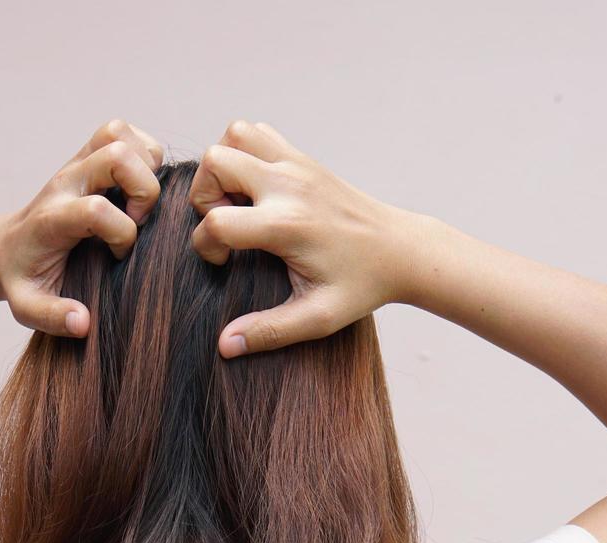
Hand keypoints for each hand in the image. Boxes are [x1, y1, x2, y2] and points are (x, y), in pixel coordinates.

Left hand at [0, 119, 163, 337]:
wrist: (5, 247)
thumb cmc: (24, 278)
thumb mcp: (27, 307)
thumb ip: (53, 316)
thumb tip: (83, 322)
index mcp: (53, 218)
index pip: (96, 209)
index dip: (122, 234)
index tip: (117, 257)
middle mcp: (65, 182)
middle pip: (116, 156)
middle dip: (144, 190)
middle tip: (138, 220)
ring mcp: (76, 163)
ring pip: (121, 134)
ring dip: (145, 166)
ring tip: (138, 201)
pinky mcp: (88, 155)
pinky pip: (123, 131)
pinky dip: (143, 153)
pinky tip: (136, 189)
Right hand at [189, 120, 417, 356]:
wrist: (402, 250)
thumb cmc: (362, 286)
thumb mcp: (317, 317)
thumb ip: (269, 332)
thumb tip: (224, 346)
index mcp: (288, 225)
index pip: (217, 221)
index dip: (205, 245)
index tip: (225, 262)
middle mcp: (289, 186)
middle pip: (215, 162)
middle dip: (203, 195)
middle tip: (225, 225)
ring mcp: (297, 165)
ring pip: (233, 135)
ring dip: (221, 167)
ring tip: (235, 202)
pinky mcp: (304, 159)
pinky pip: (257, 133)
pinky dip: (242, 152)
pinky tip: (254, 189)